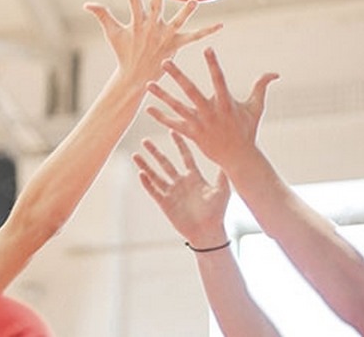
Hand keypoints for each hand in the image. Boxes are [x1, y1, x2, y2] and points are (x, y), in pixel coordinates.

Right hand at [84, 0, 221, 83]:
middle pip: (156, 8)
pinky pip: (194, 37)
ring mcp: (165, 37)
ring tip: (194, 1)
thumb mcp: (112, 33)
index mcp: (137, 24)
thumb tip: (86, 4)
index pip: (132, 2)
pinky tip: (221, 25)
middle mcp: (152, 29)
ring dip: (186, 12)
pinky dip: (207, 31)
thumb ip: (101, 15)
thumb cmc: (123, 52)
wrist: (135, 77)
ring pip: (177, 22)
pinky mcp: (176, 46)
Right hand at [133, 131, 230, 246]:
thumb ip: (222, 174)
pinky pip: (154, 191)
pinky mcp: (165, 203)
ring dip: (145, 165)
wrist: (208, 232)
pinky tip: (140, 173)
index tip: (172, 130)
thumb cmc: (217, 212)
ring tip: (135, 154)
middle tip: (145, 140)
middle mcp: (181, 182)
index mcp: (194, 177)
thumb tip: (228, 155)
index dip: (179, 144)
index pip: (185, 156)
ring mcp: (172, 193)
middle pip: (165, 163)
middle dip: (155, 152)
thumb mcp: (222, 190)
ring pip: (155, 175)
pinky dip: (147, 183)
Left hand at [146, 47, 278, 167]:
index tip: (207, 48)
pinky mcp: (192, 134)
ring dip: (162, 95)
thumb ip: (261, 87)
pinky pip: (174, 124)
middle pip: (190, 91)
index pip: (219, 79)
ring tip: (148, 83)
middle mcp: (210, 112)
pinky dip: (161, 117)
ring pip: (177, 106)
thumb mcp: (256, 108)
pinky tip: (148, 108)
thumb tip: (274, 73)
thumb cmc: (247, 130)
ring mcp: (199, 124)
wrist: (238, 157)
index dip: (213, 64)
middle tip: (165, 62)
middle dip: (177, 76)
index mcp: (226, 103)